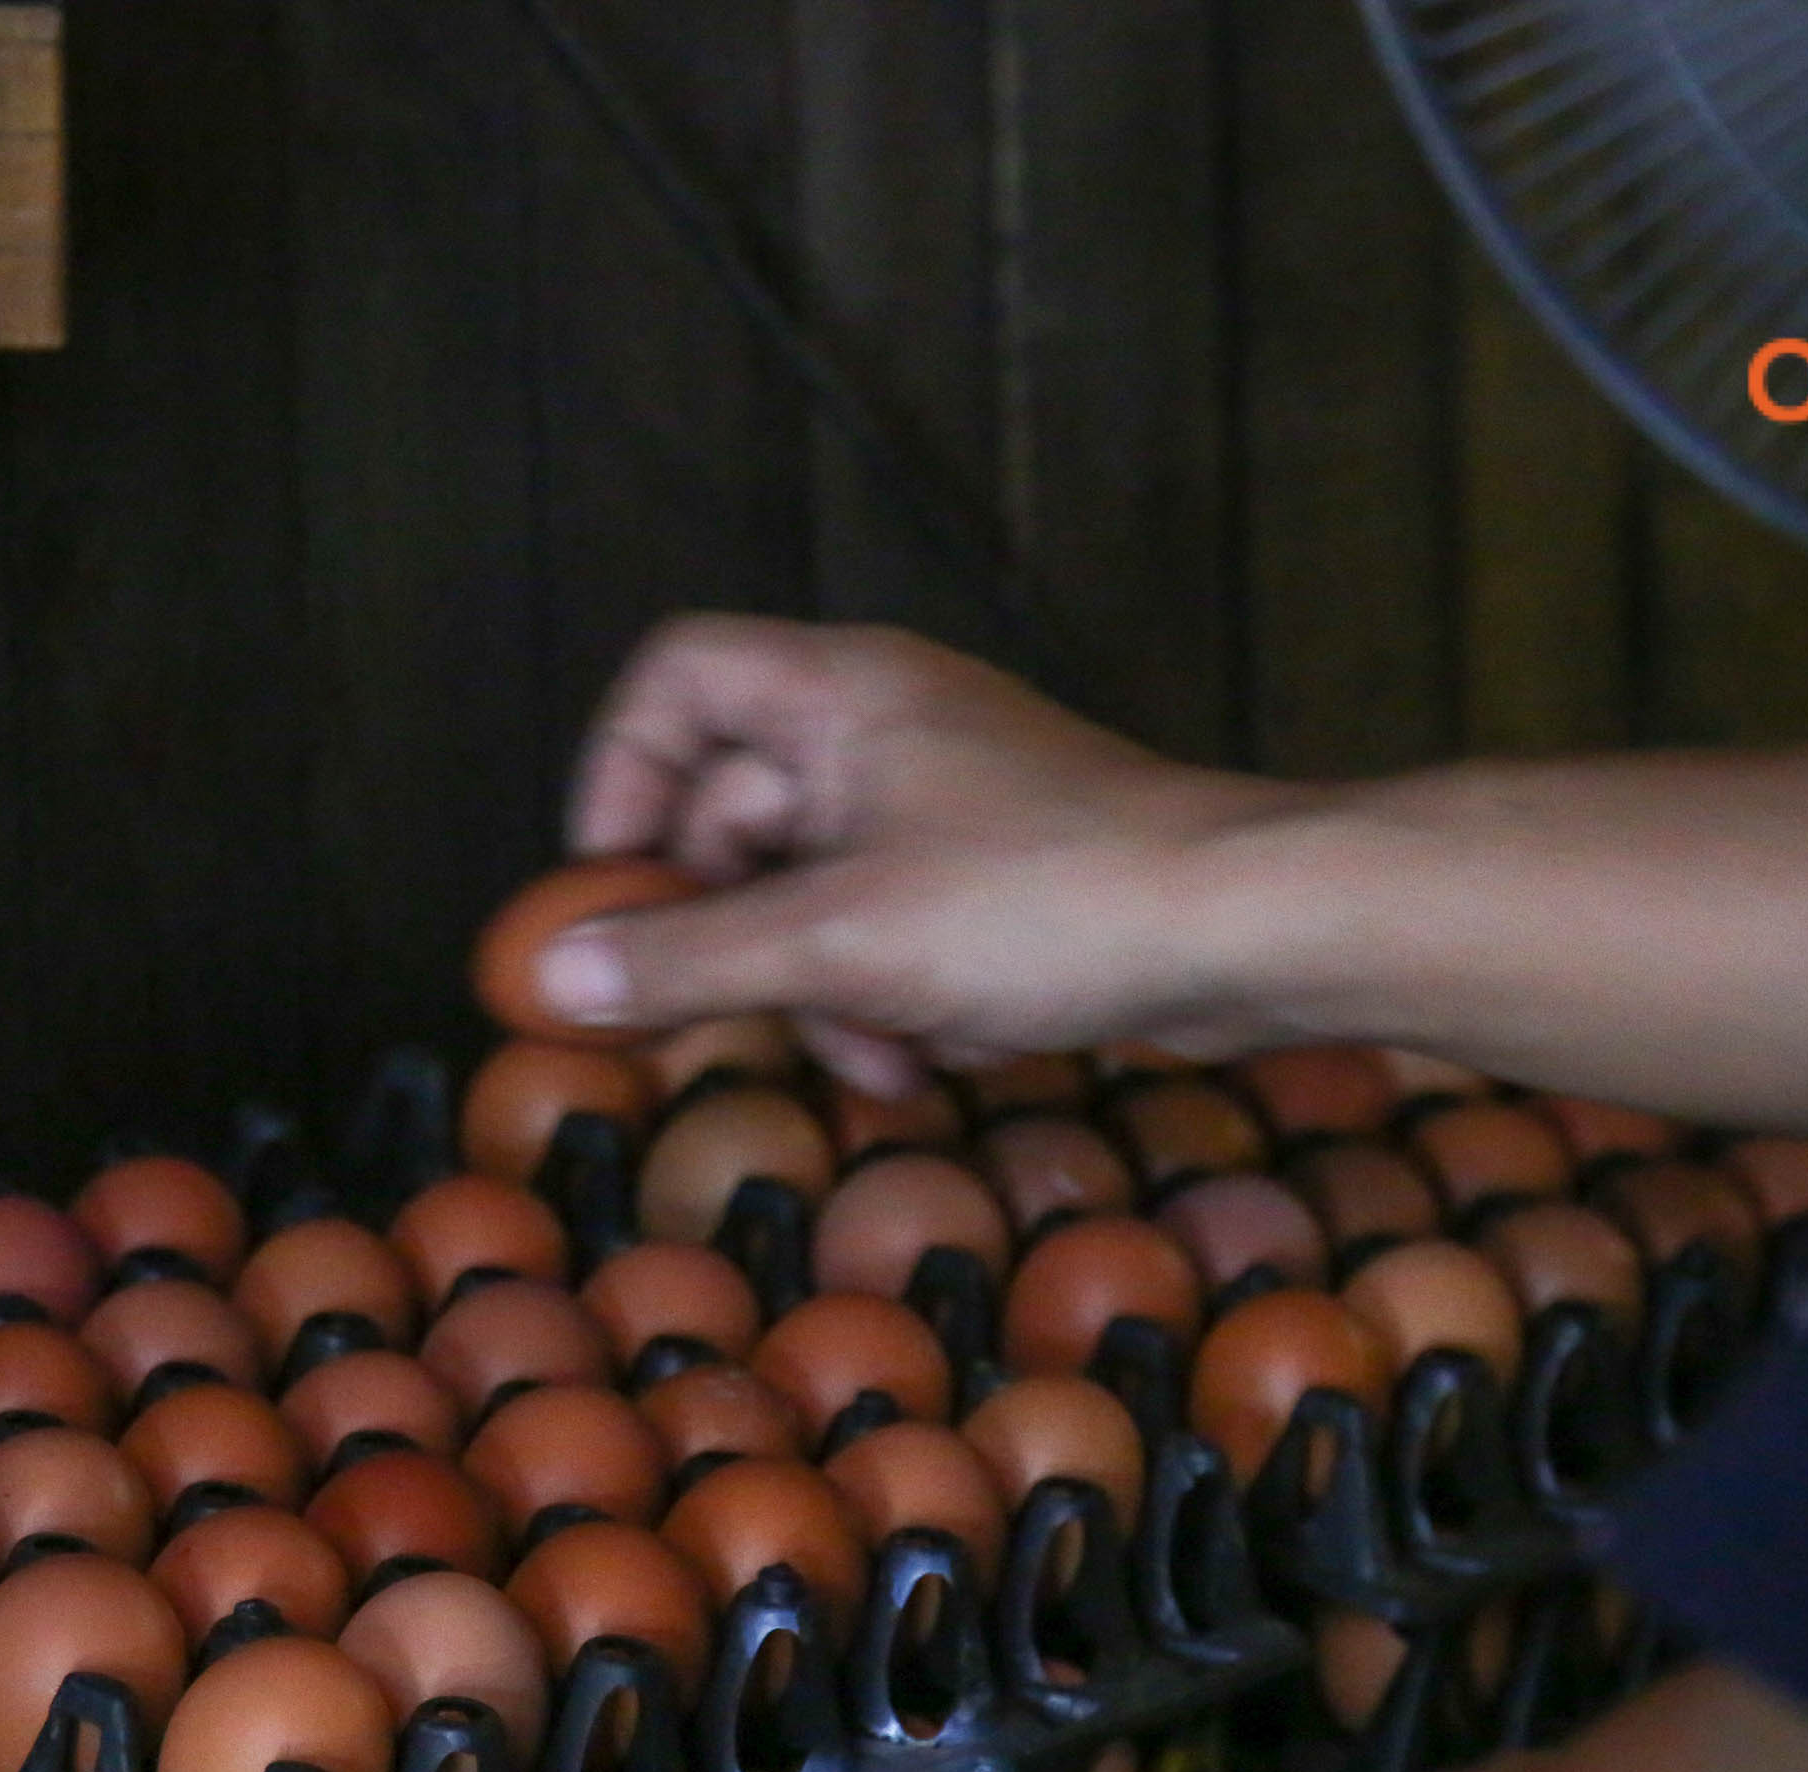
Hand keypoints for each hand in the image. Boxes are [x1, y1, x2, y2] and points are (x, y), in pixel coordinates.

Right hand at [548, 617, 1330, 1091]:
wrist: (1252, 931)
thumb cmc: (1057, 898)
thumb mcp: (840, 943)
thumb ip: (689, 960)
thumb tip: (554, 973)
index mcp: (842, 693)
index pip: (678, 678)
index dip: (621, 777)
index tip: (612, 892)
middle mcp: (887, 728)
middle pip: (731, 812)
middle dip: (735, 935)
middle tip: (720, 1021)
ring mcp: (944, 803)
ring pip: (811, 894)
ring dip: (821, 992)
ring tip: (872, 1055)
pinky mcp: (995, 878)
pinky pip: (891, 935)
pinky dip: (895, 1001)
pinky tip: (939, 1056)